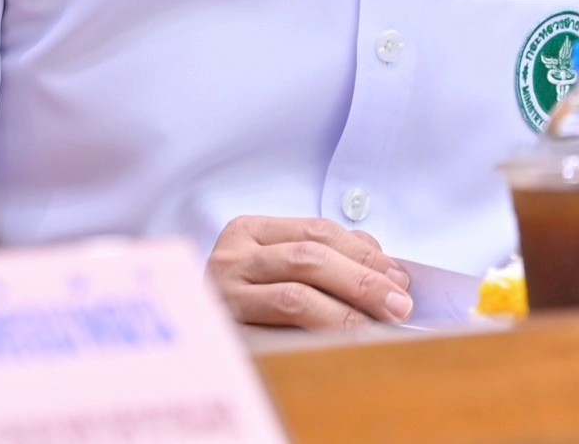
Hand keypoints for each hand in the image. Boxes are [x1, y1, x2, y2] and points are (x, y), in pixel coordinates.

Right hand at [205, 216, 414, 329]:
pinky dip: (318, 340)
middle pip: (308, 259)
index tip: (399, 278)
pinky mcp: (226, 335)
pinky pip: (279, 337)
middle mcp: (231, 258)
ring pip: (295, 297)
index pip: (316, 231)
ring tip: (379, 327)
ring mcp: (224, 296)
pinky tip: (343, 347)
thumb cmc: (245, 298)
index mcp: (247, 232)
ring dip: (346, 312)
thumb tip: (385, 267)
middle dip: (362, 280)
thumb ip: (326, 255)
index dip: (363, 254)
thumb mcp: (278, 264)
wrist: (179, 341)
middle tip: (399, 305)